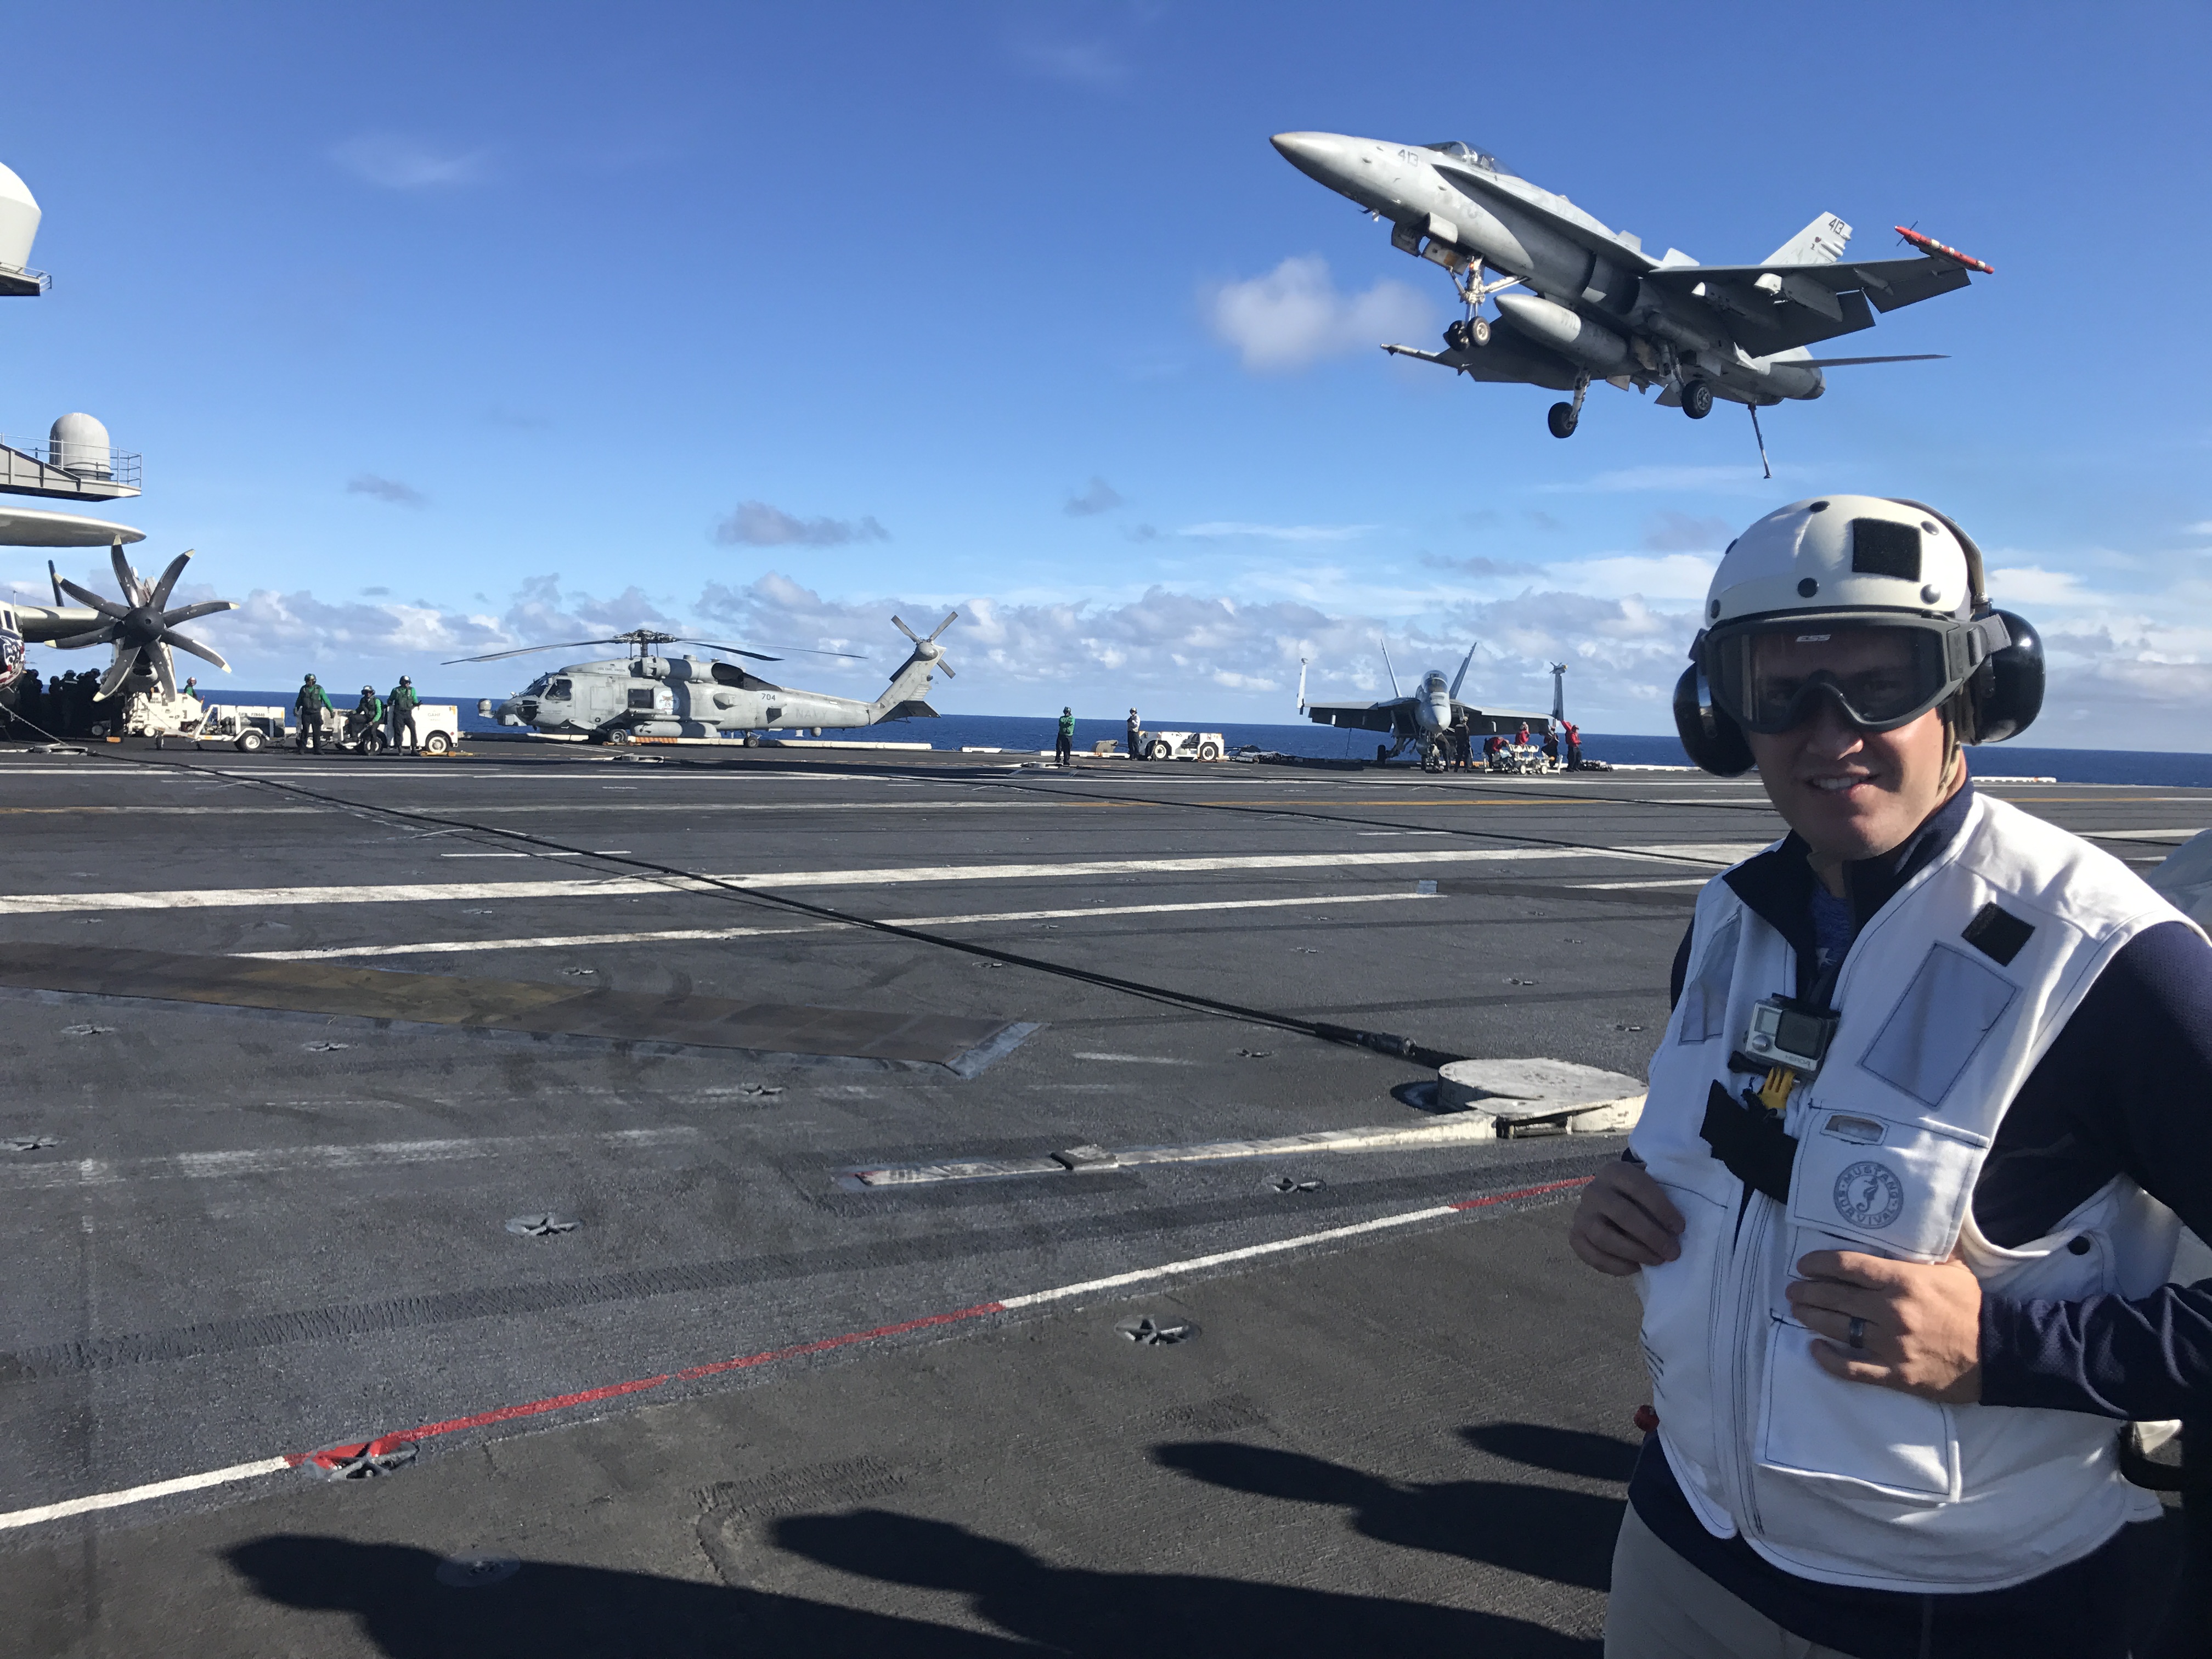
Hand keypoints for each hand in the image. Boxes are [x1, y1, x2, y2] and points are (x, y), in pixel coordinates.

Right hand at [1569, 1160, 1684, 1275]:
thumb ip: (1661, 1197)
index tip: (1680, 1228)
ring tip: (1657, 1261)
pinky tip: (1636, 1268)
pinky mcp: (1575, 1236)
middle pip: (1622, 1213)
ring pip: (1604, 1237)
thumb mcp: (1650, 1184)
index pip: (1638, 1187)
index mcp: (1614, 1171)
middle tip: (1672, 1252)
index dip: (1661, 1208)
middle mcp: (1593, 1190)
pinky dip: (1616, 1266)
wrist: (1611, 1197)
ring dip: (1634, 1252)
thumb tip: (1676, 1227)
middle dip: (1651, 1235)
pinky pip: (1593, 1256)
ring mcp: (1581, 1214)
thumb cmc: (1639, 1195)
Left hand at [1787, 1249, 1981, 1403]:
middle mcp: (1891, 1311)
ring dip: (1811, 1318)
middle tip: (1793, 1289)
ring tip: (1799, 1311)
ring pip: (1837, 1329)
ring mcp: (1891, 1345)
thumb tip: (1917, 1215)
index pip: (1847, 1266)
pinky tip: (1815, 1349)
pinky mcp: (1895, 1374)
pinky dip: (1828, 1359)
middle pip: (1834, 1297)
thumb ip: (1926, 1246)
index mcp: (1902, 1281)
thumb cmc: (1971, 1305)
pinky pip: (1851, 1368)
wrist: (1998, 1352)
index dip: (1818, 1264)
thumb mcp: (1952, 1267)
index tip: (1804, 1265)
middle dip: (1807, 1291)